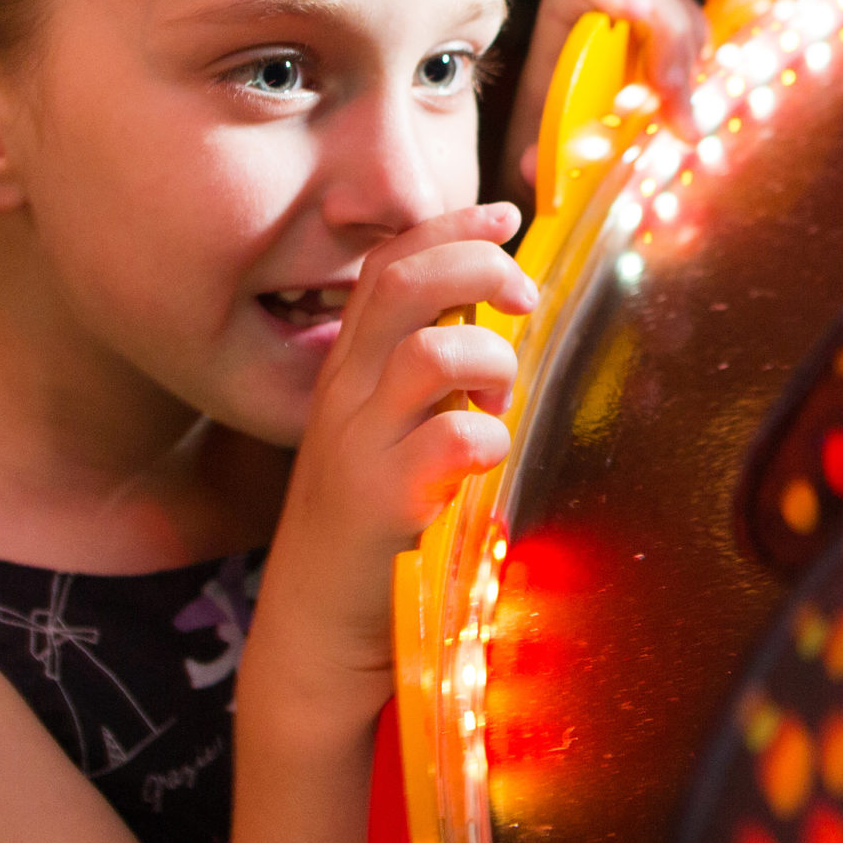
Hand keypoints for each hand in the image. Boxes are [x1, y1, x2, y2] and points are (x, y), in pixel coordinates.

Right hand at [246, 201, 537, 722]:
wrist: (318, 630)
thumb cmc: (371, 524)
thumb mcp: (388, 430)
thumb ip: (425, 373)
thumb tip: (492, 312)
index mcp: (347, 370)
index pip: (389, 264)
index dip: (449, 226)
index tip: (505, 212)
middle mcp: (343, 395)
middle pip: (404, 284)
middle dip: (478, 266)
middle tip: (524, 300)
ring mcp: (356, 445)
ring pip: (431, 352)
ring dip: (489, 361)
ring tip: (496, 403)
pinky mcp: (380, 501)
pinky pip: (452, 439)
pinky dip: (489, 438)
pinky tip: (487, 460)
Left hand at [502, 0, 709, 208]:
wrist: (564, 130)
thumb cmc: (548, 124)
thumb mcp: (535, 138)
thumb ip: (532, 150)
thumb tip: (530, 166)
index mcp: (566, 11)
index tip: (639, 13)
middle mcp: (608, 3)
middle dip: (668, 44)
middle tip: (671, 102)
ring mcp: (644, 14)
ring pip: (680, 12)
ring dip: (687, 62)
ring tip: (678, 121)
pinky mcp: (671, 34)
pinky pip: (698, 32)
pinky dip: (699, 65)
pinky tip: (687, 104)